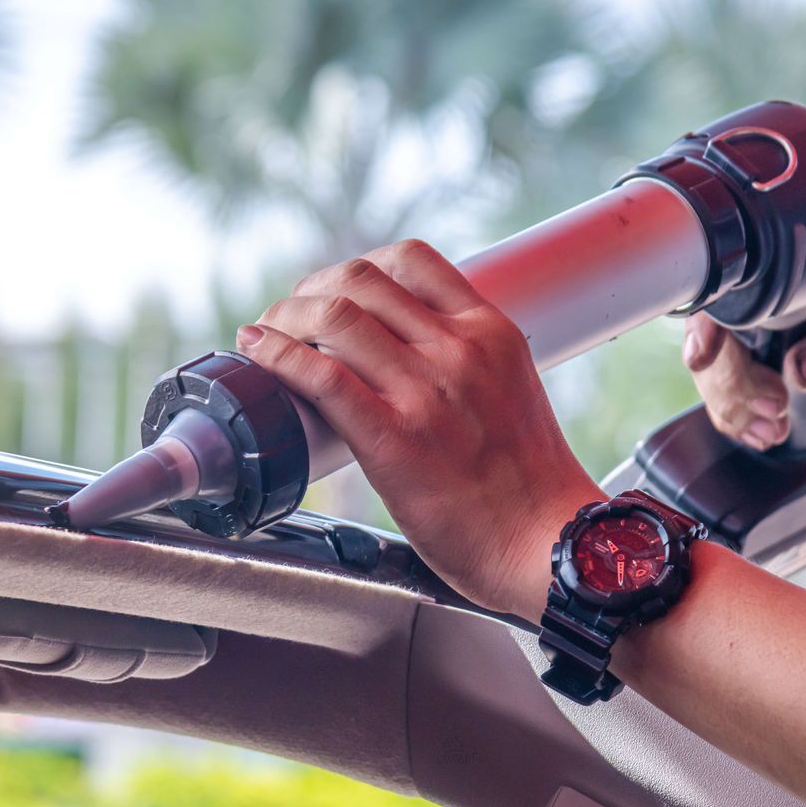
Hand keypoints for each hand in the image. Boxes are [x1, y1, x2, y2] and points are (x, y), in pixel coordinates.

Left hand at [236, 240, 603, 618]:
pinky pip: (323, 377)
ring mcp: (425, 393)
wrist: (547, 545)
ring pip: (335, 317)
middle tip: (287, 317)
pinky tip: (257, 354)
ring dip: (284, 319)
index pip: (410, 261)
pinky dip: (278, 356)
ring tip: (264, 337)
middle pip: (360, 280)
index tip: (331, 292)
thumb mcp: (511, 392)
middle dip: (309, 291)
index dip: (356, 269)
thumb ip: (467, 363)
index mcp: (489, 333)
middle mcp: (457, 351)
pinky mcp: (394, 439)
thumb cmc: (527, 487)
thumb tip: (407, 355)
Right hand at [682, 255, 805, 449]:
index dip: (702, 333)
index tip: (704, 359)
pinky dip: (743, 419)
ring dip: (736, 411)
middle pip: (712, 351)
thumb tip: (801, 372)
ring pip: (717, 379)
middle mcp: (752, 307)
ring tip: (771, 432)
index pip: (714, 306)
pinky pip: (735, 394)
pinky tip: (762, 435)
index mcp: (770, 279)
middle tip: (773, 410)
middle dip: (731, 388)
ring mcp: (754, 337)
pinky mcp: (765, 362)